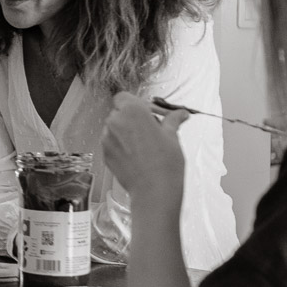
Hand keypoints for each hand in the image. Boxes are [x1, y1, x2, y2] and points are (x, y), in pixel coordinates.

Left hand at [102, 91, 188, 205]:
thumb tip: (181, 113)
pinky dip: (121, 145)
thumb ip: (172, 120)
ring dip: (126, 131)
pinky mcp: (104, 152)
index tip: (147, 112)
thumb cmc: (165, 163)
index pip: (124, 97)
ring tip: (144, 145)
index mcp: (132, 111)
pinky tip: (136, 155)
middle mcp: (116, 121)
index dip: (135, 103)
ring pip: (114, 127)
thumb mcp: (172, 136)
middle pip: (119, 112)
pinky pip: (111, 143)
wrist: (154, 190)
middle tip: (150, 128)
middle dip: (132, 118)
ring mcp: (107, 138)